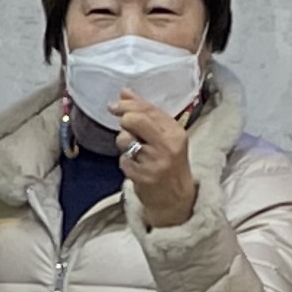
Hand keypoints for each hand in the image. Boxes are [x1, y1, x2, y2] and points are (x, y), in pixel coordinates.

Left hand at [111, 92, 197, 228]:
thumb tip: (125, 92)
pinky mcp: (143, 177)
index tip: (115, 106)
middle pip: (135, 120)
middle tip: (124, 126)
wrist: (176, 199)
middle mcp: (167, 145)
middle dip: (124, 120)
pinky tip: (135, 166)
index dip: (127, 104)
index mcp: (175, 132)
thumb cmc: (169, 163)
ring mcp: (155, 162)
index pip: (148, 110)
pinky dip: (125, 161)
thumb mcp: (164, 136)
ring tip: (134, 150)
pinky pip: (123, 160)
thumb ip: (146, 114)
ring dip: (123, 143)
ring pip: (125, 140)